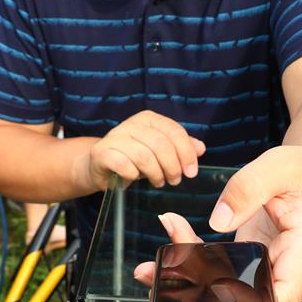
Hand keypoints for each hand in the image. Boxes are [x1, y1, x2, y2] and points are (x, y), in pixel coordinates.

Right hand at [80, 112, 205, 192]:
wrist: (101, 165)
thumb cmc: (134, 159)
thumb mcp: (160, 152)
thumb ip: (180, 148)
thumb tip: (201, 148)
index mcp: (148, 119)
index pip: (174, 131)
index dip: (186, 153)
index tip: (191, 171)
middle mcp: (131, 124)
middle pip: (160, 144)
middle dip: (172, 166)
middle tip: (175, 180)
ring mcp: (115, 137)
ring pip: (144, 155)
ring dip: (155, 173)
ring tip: (159, 182)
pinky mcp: (102, 153)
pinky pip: (123, 165)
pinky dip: (133, 175)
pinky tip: (135, 179)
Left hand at [133, 146, 301, 301]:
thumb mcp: (281, 166)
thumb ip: (250, 187)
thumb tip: (218, 220)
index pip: (285, 294)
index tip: (216, 293)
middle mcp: (285, 266)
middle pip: (247, 297)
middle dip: (201, 294)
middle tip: (159, 278)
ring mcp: (265, 264)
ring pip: (227, 285)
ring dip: (188, 278)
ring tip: (150, 266)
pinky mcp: (249, 256)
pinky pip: (220, 266)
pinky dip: (193, 255)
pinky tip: (171, 234)